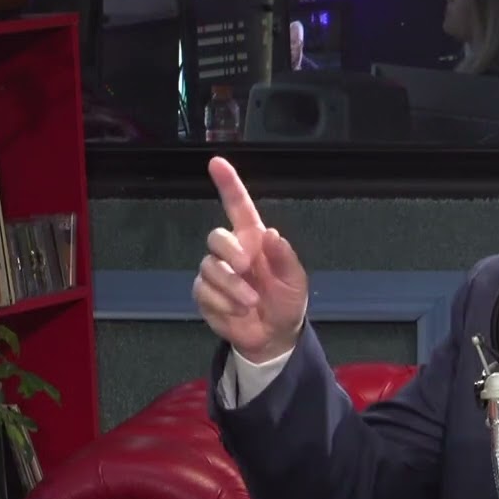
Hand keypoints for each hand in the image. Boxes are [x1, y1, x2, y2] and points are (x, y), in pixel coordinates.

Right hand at [192, 157, 308, 362]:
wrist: (273, 336)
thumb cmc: (286, 302)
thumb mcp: (295, 280)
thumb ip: (284, 257)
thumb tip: (270, 234)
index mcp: (254, 240)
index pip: (238, 207)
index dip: (228, 184)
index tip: (217, 162)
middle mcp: (232, 252)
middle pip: (216, 236)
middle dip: (230, 252)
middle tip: (247, 269)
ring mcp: (215, 272)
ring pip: (209, 267)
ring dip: (232, 287)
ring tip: (251, 303)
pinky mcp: (204, 294)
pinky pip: (204, 291)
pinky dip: (224, 303)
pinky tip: (237, 311)